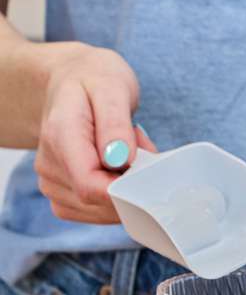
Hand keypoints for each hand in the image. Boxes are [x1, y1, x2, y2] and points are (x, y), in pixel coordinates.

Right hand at [33, 43, 156, 222]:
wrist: (70, 80)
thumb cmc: (94, 80)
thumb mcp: (111, 86)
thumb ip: (115, 123)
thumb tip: (121, 160)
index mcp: (60, 136)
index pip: (90, 187)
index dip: (125, 191)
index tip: (147, 172)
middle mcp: (49, 163)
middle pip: (99, 203)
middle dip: (131, 185)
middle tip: (140, 149)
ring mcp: (51, 181)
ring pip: (100, 212)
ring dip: (125, 191)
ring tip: (126, 154)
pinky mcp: (60, 194)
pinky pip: (95, 214)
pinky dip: (115, 198)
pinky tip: (116, 170)